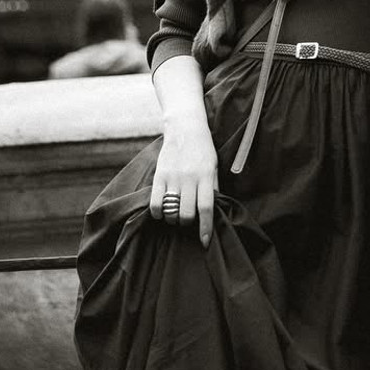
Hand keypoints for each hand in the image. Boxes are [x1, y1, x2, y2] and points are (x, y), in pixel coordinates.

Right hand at [150, 121, 217, 246]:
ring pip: (171, 211)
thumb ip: (213, 187)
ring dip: (173, 219)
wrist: (185, 127)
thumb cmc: (203, 149)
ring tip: (176, 215)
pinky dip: (158, 213)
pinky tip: (162, 212)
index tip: (204, 242)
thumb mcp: (214, 166)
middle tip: (187, 219)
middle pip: (186, 214)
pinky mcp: (159, 175)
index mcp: (206, 176)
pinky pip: (155, 203)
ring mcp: (173, 177)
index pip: (206, 208)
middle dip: (187, 223)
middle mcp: (189, 178)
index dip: (205, 228)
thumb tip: (213, 211)